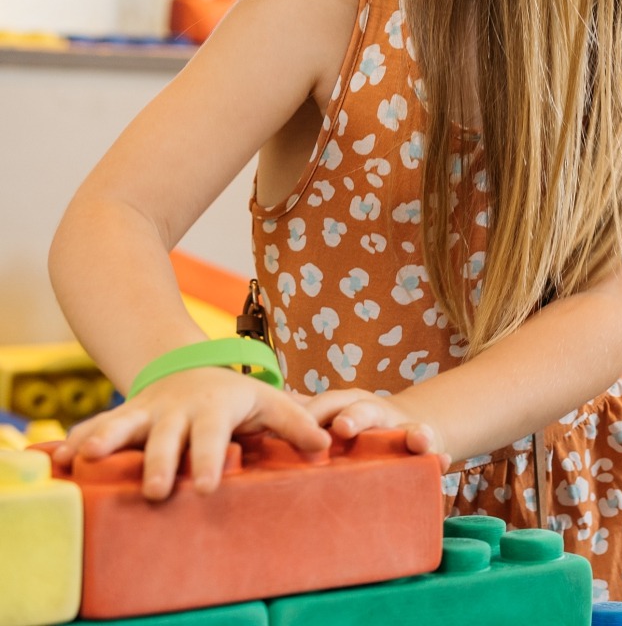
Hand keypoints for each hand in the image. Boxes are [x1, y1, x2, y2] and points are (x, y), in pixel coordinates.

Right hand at [55, 367, 330, 500]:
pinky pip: (95, 428)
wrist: (188, 367)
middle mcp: (176, 410)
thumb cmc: (236, 397)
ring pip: (123, 425)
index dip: (211, 460)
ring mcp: (145, 412)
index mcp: (214, 408)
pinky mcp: (121, 418)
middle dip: (161, 462)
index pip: (214, 436)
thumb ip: (295, 424)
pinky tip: (59, 459)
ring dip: (107, 440)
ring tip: (89, 459)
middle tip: (158, 491)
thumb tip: (326, 446)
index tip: (209, 487)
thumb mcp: (268, 403)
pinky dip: (76, 441)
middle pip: (167, 437)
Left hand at [299, 390, 449, 468]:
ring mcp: (397, 427)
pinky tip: (443, 460)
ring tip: (418, 441)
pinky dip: (437, 454)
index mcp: (338, 407)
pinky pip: (432, 448)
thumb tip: (245, 429)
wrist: (405, 432)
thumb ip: (295, 424)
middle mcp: (369, 412)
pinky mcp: (420, 445)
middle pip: (361, 411)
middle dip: (354, 418)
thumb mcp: (322, 423)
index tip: (293, 423)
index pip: (318, 408)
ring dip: (411, 433)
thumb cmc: (352, 433)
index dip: (307, 415)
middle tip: (344, 428)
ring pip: (405, 427)